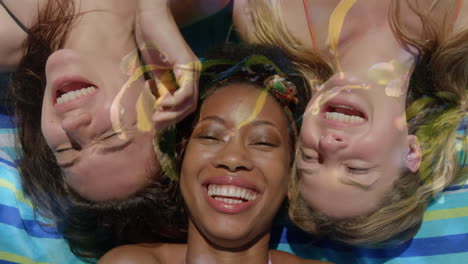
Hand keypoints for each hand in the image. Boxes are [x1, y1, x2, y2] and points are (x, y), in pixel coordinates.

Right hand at [135, 0, 200, 129]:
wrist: (148, 18)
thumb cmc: (148, 41)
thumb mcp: (153, 72)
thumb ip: (158, 90)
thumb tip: (155, 111)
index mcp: (185, 77)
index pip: (185, 105)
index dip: (171, 117)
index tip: (154, 121)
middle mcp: (193, 75)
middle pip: (189, 108)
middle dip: (171, 119)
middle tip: (154, 123)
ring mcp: (192, 70)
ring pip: (190, 103)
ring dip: (172, 114)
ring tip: (155, 115)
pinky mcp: (187, 65)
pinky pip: (186, 93)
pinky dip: (174, 102)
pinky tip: (160, 102)